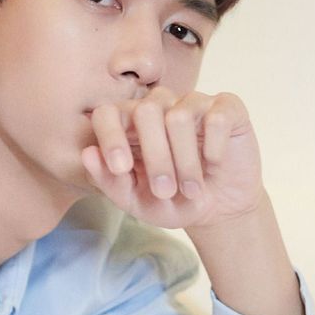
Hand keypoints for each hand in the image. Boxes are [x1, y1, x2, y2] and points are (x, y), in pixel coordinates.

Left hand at [81, 87, 262, 229]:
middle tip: (164, 192)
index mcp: (129, 125)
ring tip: (191, 189)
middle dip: (155, 158)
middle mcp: (159, 107)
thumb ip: (110, 182)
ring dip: (185, 162)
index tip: (120, 168)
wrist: (218, 210)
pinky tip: (214, 164)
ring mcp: (193, 103)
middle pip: (146, 111)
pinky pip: (217, 116)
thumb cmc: (173, 202)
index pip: (108, 112)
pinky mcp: (227, 108)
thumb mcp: (137, 203)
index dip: (110, 136)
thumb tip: (87, 154)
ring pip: (180, 116)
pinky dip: (214, 147)